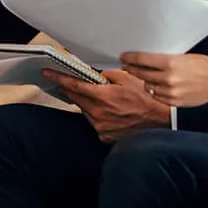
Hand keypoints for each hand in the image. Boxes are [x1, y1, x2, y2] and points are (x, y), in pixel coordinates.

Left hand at [41, 67, 171, 142]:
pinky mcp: (105, 136)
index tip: (47, 74)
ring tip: (104, 99)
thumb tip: (92, 71)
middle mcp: (98, 113)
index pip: (73, 85)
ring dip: (89, 104)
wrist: (161, 121)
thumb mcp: (127, 78)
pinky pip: (96, 123)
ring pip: (86, 111)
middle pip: (76, 99)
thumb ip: (106, 74)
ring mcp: (101, 127)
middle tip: (67, 83)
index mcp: (102, 96)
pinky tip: (112, 113)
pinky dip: (99, 116)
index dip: (58, 78)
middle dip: (71, 89)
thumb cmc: (147, 98)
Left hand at [120, 51, 207, 108]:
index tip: (124, 57)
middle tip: (127, 66)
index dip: (130, 58)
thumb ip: (164, 59)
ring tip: (147, 76)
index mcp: (170, 62)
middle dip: (132, 69)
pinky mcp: (173, 102)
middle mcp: (168, 78)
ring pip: (147, 86)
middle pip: (141, 73)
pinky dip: (155, 91)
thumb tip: (145, 58)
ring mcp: (170, 92)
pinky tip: (157, 86)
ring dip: (145, 80)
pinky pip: (156, 96)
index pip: (142, 59)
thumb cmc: (203, 65)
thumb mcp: (182, 56)